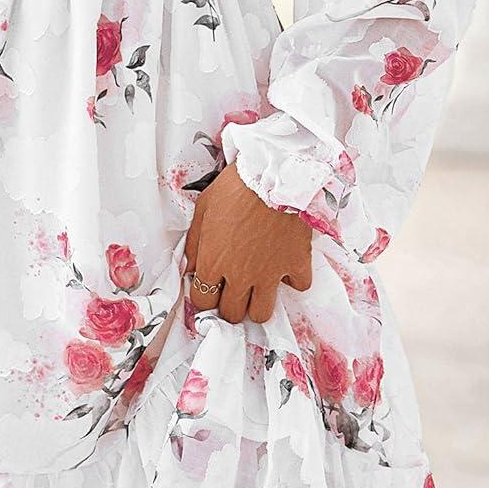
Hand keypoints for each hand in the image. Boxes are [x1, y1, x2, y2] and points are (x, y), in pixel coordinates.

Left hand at [183, 162, 312, 324]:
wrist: (275, 174)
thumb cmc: (236, 187)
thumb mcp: (204, 208)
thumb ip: (195, 243)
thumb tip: (191, 268)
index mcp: (213, 262)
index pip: (203, 300)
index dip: (204, 296)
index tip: (210, 288)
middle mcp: (240, 275)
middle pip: (232, 313)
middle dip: (229, 305)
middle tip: (232, 290)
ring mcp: (270, 274)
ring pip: (262, 313)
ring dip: (257, 304)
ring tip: (257, 288)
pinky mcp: (296, 265)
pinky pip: (297, 286)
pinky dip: (292, 279)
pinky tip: (286, 266)